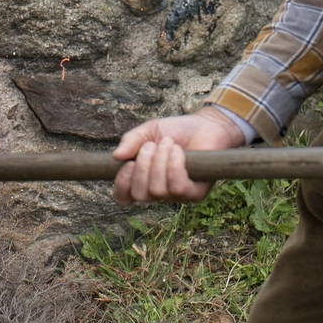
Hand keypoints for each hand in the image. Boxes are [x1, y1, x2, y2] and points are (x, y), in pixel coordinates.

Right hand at [112, 109, 244, 205]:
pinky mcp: (195, 194)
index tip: (129, 164)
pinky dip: (174, 166)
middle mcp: (158, 191)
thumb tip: (116, 156)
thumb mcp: (148, 131)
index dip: (122, 184)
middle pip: (140, 195)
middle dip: (142, 167)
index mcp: (143, 179)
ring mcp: (176, 196)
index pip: (124, 197)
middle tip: (151, 146)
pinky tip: (179, 152)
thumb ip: (131, 141)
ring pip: (158, 190)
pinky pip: (177, 188)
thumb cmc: (176, 131)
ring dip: (160, 162)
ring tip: (169, 144)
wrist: (206, 125)